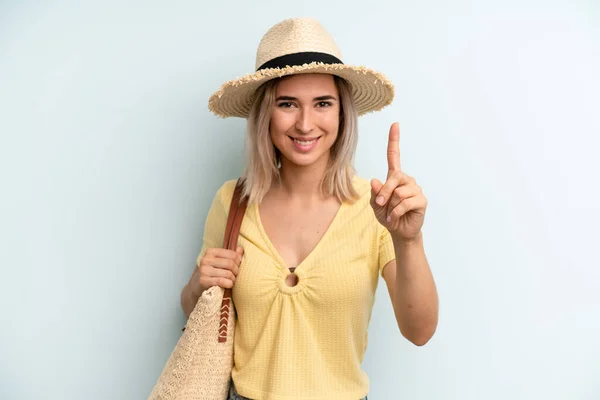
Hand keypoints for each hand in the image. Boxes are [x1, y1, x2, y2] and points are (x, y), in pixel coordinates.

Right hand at [194, 246, 243, 293]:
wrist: (199, 285)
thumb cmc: (214, 271)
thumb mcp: (221, 261)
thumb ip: (232, 255)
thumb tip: (240, 249)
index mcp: (210, 251)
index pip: (232, 254)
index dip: (238, 261)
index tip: (238, 265)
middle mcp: (205, 259)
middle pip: (230, 263)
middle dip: (236, 270)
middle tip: (235, 274)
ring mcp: (203, 270)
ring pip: (227, 273)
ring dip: (233, 279)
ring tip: (232, 280)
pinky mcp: (203, 281)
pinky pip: (222, 281)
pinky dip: (229, 284)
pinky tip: (228, 284)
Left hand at [370, 122, 427, 241]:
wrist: (399, 231)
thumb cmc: (387, 215)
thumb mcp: (375, 205)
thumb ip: (374, 193)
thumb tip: (374, 180)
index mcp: (395, 177)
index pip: (394, 156)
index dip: (394, 140)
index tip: (395, 124)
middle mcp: (407, 180)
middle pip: (394, 177)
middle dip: (385, 192)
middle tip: (381, 203)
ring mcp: (416, 189)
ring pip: (399, 192)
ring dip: (391, 205)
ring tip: (392, 213)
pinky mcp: (421, 200)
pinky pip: (405, 203)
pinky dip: (396, 212)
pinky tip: (395, 217)